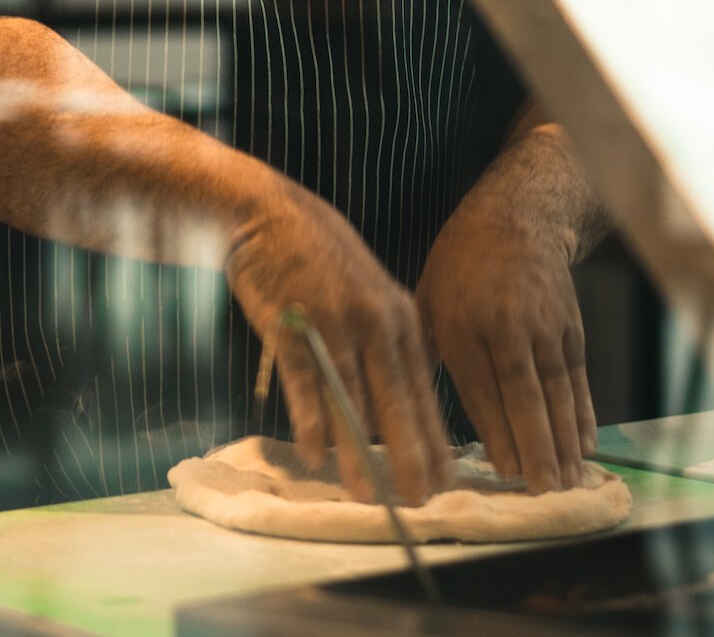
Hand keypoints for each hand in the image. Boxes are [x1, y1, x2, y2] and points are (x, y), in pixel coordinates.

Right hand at [225, 171, 450, 505]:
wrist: (270, 214)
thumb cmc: (319, 255)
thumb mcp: (370, 291)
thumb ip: (387, 339)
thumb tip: (398, 400)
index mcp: (398, 315)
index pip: (423, 389)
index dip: (433, 438)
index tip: (443, 480)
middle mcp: (374, 322)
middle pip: (396, 401)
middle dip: (409, 456)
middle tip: (419, 500)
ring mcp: (333, 324)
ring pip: (352, 402)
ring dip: (358, 454)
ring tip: (368, 494)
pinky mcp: (290, 327)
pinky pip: (305, 384)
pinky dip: (311, 423)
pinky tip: (314, 455)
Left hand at [415, 181, 595, 494]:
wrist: (515, 217)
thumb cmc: (460, 265)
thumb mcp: (427, 298)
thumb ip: (423, 352)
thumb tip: (404, 409)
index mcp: (461, 320)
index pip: (481, 386)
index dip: (497, 431)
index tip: (505, 472)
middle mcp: (506, 323)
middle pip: (524, 393)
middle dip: (536, 446)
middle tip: (544, 491)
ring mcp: (543, 323)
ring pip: (556, 389)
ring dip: (565, 439)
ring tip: (568, 480)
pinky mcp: (570, 324)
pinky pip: (578, 376)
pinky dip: (585, 412)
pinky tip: (586, 445)